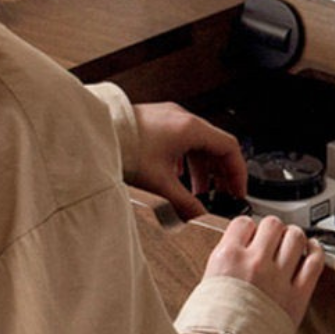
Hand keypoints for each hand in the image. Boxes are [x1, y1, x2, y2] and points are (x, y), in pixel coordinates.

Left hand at [129, 103, 246, 218]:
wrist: (96, 134)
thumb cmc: (125, 147)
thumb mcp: (160, 182)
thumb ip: (184, 202)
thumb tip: (198, 215)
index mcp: (191, 129)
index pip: (229, 148)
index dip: (238, 172)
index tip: (237, 189)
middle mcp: (183, 119)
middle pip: (215, 146)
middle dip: (220, 173)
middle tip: (222, 194)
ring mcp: (170, 119)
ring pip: (198, 144)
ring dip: (202, 169)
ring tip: (198, 191)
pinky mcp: (157, 122)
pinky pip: (183, 141)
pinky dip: (187, 160)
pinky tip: (178, 176)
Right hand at [204, 216, 323, 328]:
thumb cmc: (210, 331)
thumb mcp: (203, 289)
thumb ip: (222, 268)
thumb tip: (231, 260)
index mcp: (227, 258)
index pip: (243, 223)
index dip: (248, 228)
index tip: (250, 235)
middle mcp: (254, 262)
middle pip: (272, 225)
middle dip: (273, 231)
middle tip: (272, 241)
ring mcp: (278, 278)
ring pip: (296, 237)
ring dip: (294, 238)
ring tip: (291, 245)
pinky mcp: (297, 296)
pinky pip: (314, 263)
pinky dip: (315, 252)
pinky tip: (312, 252)